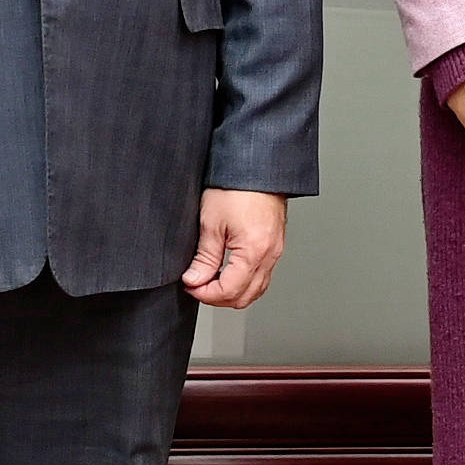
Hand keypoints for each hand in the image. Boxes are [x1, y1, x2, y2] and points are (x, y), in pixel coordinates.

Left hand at [183, 189, 288, 307]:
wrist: (256, 166)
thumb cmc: (235, 187)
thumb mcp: (211, 223)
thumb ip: (204, 258)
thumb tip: (195, 280)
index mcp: (254, 252)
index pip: (229, 291)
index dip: (205, 294)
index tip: (190, 285)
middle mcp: (269, 255)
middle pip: (244, 297)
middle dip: (218, 297)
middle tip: (197, 285)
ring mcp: (275, 252)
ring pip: (255, 290)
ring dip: (232, 291)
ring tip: (210, 279)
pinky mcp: (275, 245)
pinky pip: (262, 276)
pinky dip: (244, 281)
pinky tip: (228, 271)